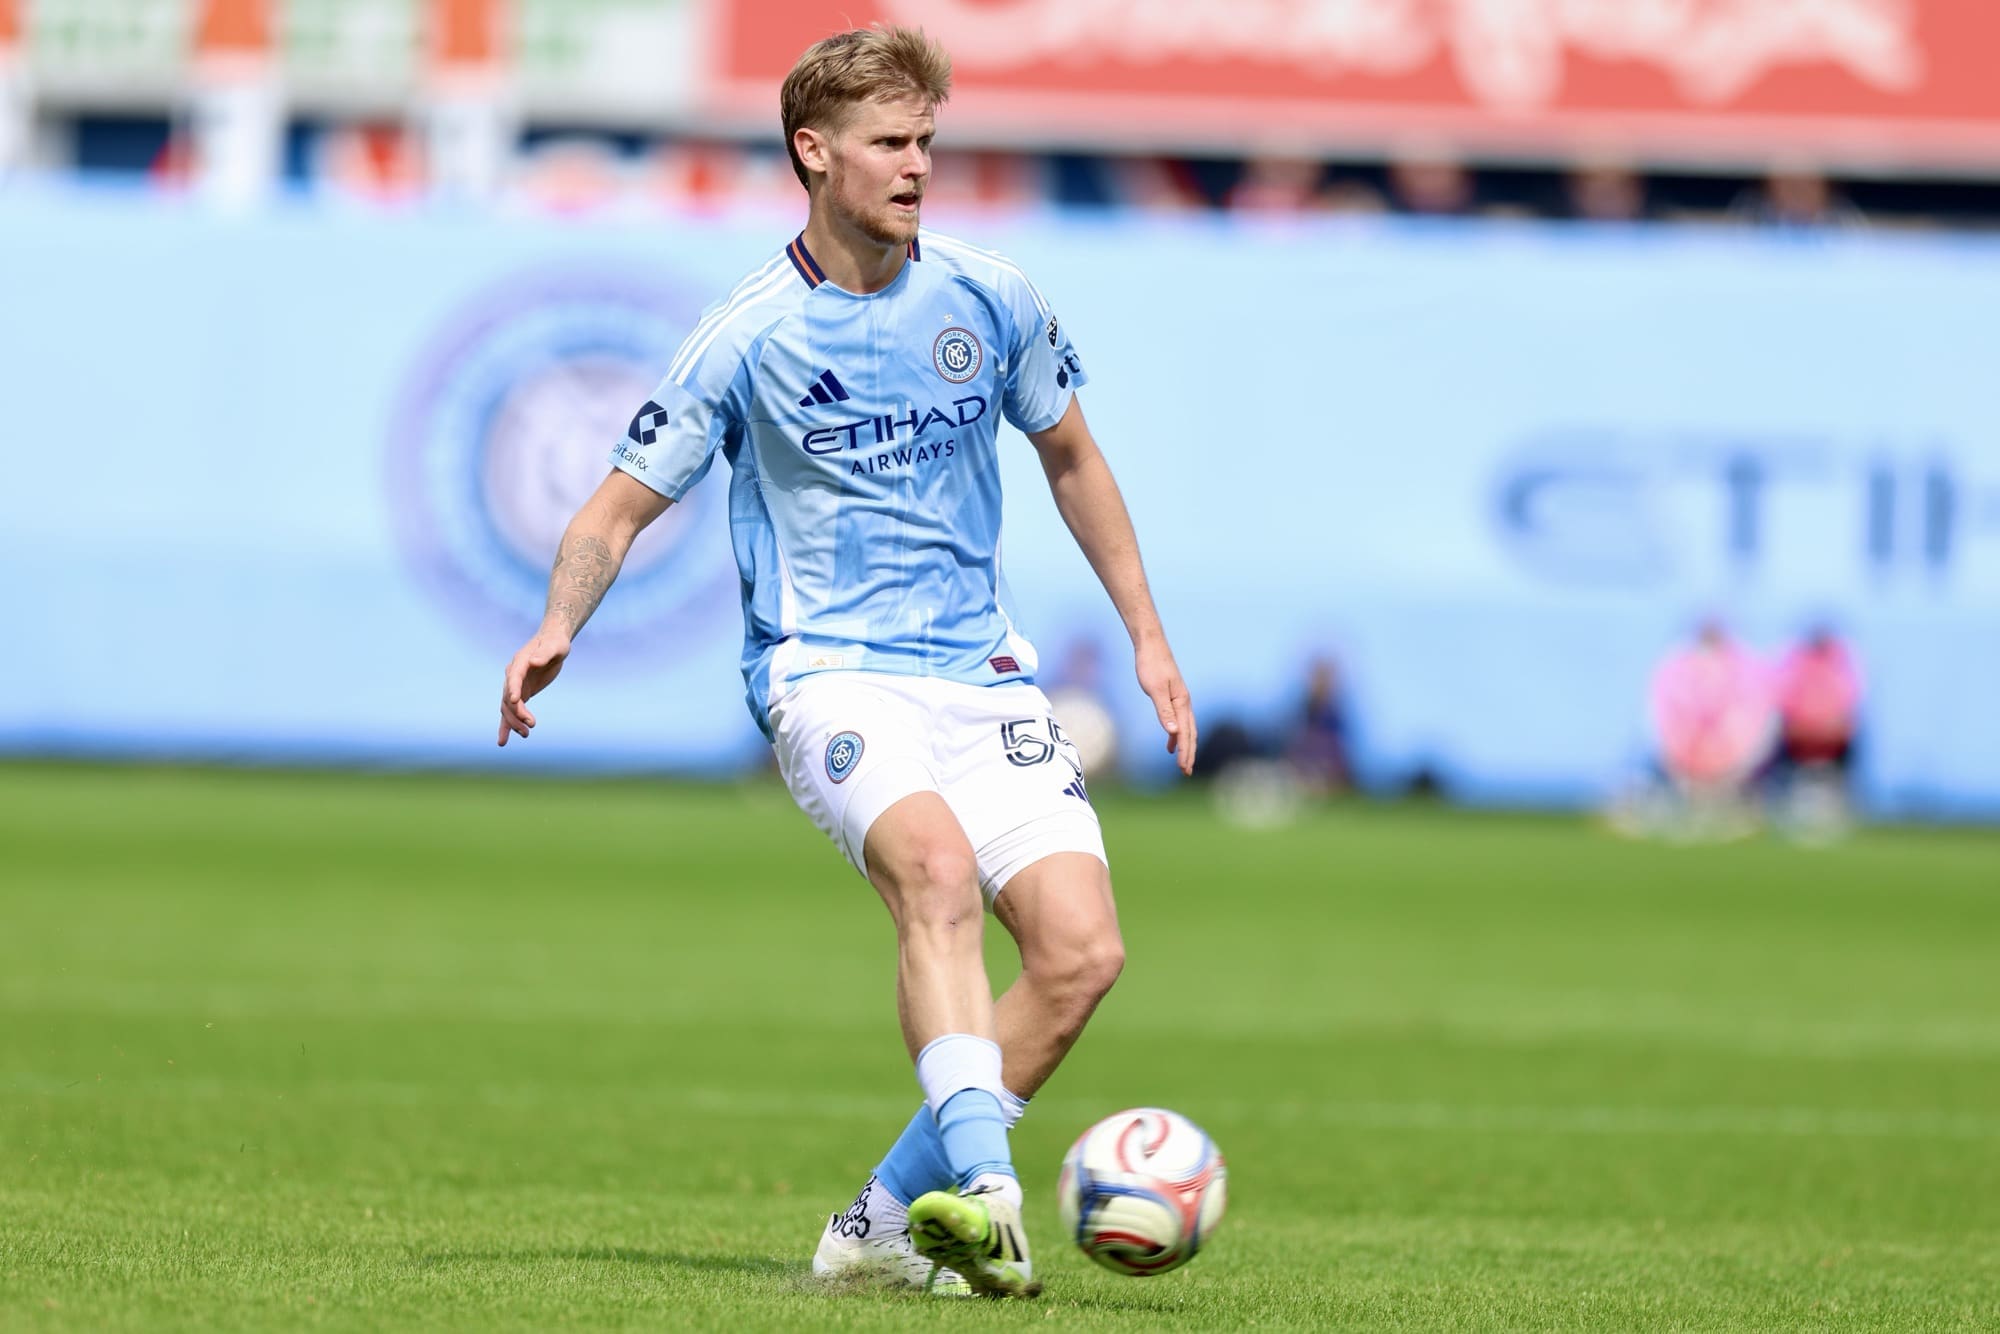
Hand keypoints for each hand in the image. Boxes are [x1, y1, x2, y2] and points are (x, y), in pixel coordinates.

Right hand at [498, 630, 571, 745]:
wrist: (552, 643)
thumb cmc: (555, 643)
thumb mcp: (555, 646)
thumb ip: (545, 653)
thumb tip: (534, 661)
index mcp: (520, 662)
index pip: (514, 677)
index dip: (514, 689)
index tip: (516, 702)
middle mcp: (513, 675)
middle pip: (509, 696)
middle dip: (518, 712)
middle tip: (531, 725)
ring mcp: (515, 685)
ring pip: (508, 707)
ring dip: (514, 722)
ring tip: (526, 734)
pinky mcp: (521, 694)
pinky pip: (511, 711)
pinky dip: (507, 725)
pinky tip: (503, 741)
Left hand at [1136, 639, 1196, 776]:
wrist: (1150, 645)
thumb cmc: (1151, 665)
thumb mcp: (1155, 689)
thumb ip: (1164, 711)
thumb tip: (1173, 732)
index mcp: (1182, 702)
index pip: (1185, 733)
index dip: (1184, 752)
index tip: (1183, 768)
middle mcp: (1184, 703)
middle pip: (1190, 733)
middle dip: (1188, 754)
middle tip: (1186, 772)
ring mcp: (1179, 700)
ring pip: (1186, 729)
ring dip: (1184, 746)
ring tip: (1182, 763)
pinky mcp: (1172, 697)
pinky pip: (1178, 721)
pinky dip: (1175, 735)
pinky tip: (1169, 744)